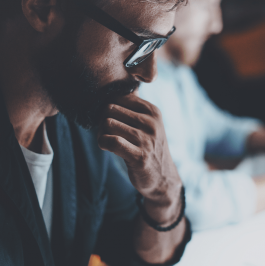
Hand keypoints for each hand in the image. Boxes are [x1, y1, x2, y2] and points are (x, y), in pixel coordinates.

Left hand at [97, 93, 181, 220]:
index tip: (111, 120)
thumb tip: (110, 88)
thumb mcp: (148, 124)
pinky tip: (106, 147)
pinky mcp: (139, 157)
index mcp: (153, 111)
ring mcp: (146, 140)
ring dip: (101, 133)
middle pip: (110, 109)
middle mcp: (152, 123)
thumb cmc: (149, 147)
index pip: (119, 97)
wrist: (162, 177)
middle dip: (103, 120)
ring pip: (108, 124)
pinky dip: (103, 143)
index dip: (109, 108)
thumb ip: (132, 107)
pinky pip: (111, 141)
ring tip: (107, 140)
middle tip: (106, 132)